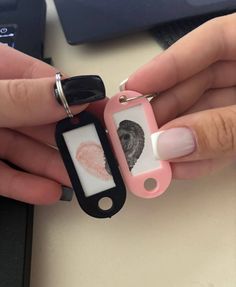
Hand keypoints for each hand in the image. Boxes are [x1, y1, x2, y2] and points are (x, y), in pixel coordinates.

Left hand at [0, 45, 104, 203]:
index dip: (81, 100)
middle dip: (73, 141)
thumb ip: (24, 97)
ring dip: (55, 168)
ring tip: (81, 180)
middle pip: (43, 121)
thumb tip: (76, 94)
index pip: (49, 82)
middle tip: (101, 156)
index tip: (108, 117)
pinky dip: (25, 184)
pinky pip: (5, 172)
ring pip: (27, 149)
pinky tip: (47, 192)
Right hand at [123, 13, 235, 178]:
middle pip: (199, 84)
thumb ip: (221, 127)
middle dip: (166, 113)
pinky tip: (179, 169)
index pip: (207, 42)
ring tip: (151, 159)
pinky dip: (202, 155)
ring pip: (206, 116)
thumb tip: (168, 143)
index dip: (166, 65)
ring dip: (178, 141)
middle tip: (136, 134)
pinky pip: (223, 139)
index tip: (132, 87)